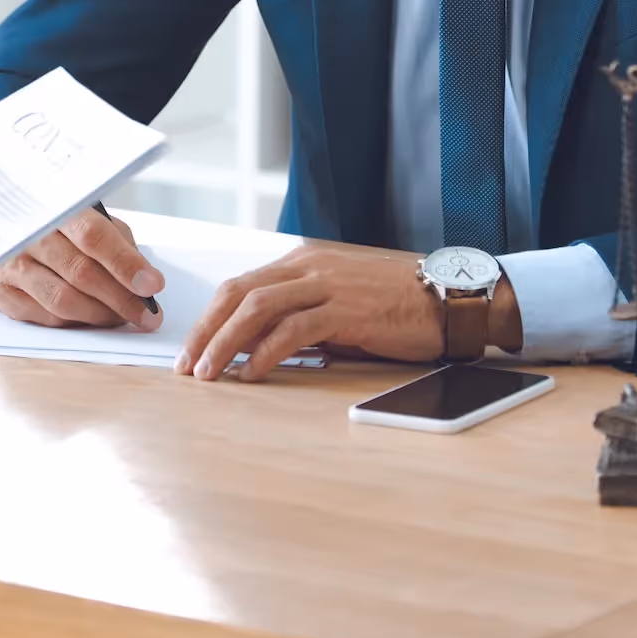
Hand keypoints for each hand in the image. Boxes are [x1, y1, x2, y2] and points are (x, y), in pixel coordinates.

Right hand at [0, 207, 164, 330]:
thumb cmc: (62, 228)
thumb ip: (118, 245)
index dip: (125, 263)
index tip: (153, 285)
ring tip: (122, 318)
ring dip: (100, 315)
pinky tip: (91, 319)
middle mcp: (28, 234)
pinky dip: (75, 323)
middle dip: (121, 298)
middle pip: (81, 273)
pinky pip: (46, 317)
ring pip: (63, 300)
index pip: (94, 236)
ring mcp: (9, 264)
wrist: (9, 230)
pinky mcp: (1, 292)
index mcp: (56, 207)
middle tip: (147, 316)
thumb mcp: (92, 221)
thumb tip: (146, 280)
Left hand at [179, 243, 452, 381]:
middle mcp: (309, 267)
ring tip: (208, 373)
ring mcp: (327, 285)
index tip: (192, 348)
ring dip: (225, 343)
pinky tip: (250, 373)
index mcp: (303, 263)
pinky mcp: (347, 310)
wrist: (449, 299)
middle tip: (187, 365)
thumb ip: (299, 319)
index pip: (240, 285)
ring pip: (257, 309)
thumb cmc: (396, 305)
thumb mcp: (338, 305)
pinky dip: (265, 352)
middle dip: (205, 331)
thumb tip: (259, 348)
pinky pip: (294, 330)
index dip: (210, 318)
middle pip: (238, 293)